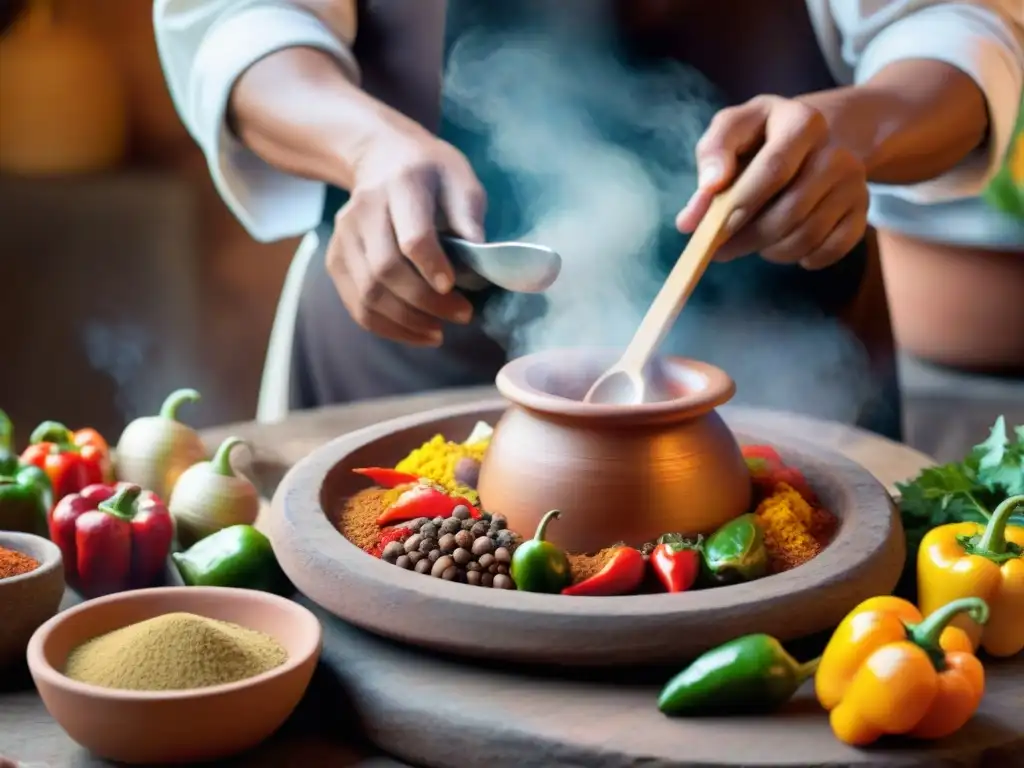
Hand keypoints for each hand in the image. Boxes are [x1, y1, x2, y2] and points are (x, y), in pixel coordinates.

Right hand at [327, 126, 485, 345]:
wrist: (381, 158)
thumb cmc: (431, 174)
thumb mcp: (461, 180)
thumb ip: (469, 217)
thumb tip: (478, 261)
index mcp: (402, 184)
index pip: (412, 236)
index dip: (432, 267)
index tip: (454, 288)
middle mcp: (364, 210)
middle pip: (386, 270)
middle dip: (425, 303)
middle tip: (462, 315)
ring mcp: (344, 236)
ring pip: (368, 293)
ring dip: (407, 322)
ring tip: (439, 331)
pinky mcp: (335, 259)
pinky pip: (356, 305)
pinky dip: (387, 327)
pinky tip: (416, 333)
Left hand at [676, 95, 868, 269]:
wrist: (822, 136)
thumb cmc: (764, 136)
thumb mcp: (734, 129)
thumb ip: (710, 162)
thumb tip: (691, 218)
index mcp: (802, 122)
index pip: (775, 169)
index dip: (743, 202)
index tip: (715, 227)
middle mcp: (836, 152)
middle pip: (791, 211)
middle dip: (748, 238)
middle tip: (719, 249)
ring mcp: (855, 183)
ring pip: (807, 236)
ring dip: (771, 250)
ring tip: (753, 240)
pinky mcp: (863, 210)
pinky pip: (830, 250)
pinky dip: (802, 258)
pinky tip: (784, 246)